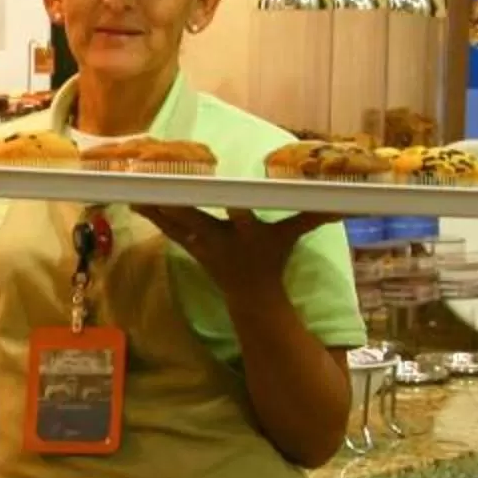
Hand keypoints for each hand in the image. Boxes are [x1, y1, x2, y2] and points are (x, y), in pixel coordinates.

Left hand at [137, 205, 339, 296]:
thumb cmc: (272, 260)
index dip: (234, 206)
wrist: (251, 297)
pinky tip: (134, 199)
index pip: (240, 216)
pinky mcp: (189, 246)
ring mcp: (201, 244)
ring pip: (175, 221)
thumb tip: (345, 204)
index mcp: (247, 234)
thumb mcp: (291, 238)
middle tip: (157, 181)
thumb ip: (312, 217)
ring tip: (132, 185)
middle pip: (196, 217)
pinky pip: (168, 228)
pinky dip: (153, 213)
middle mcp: (220, 239)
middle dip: (178, 201)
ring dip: (156, 204)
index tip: (223, 192)